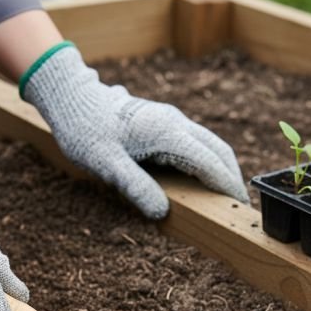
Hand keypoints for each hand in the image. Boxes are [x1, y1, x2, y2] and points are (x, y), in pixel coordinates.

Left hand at [21, 43, 248, 218]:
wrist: (71, 99)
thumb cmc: (85, 131)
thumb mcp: (105, 163)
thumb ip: (135, 186)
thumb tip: (162, 211)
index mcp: (166, 132)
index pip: (210, 162)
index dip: (227, 186)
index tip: (239, 208)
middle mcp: (175, 122)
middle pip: (218, 150)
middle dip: (231, 178)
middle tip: (237, 207)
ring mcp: (171, 120)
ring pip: (209, 144)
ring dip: (220, 169)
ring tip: (224, 197)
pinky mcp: (163, 122)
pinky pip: (195, 142)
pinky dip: (207, 161)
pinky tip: (201, 180)